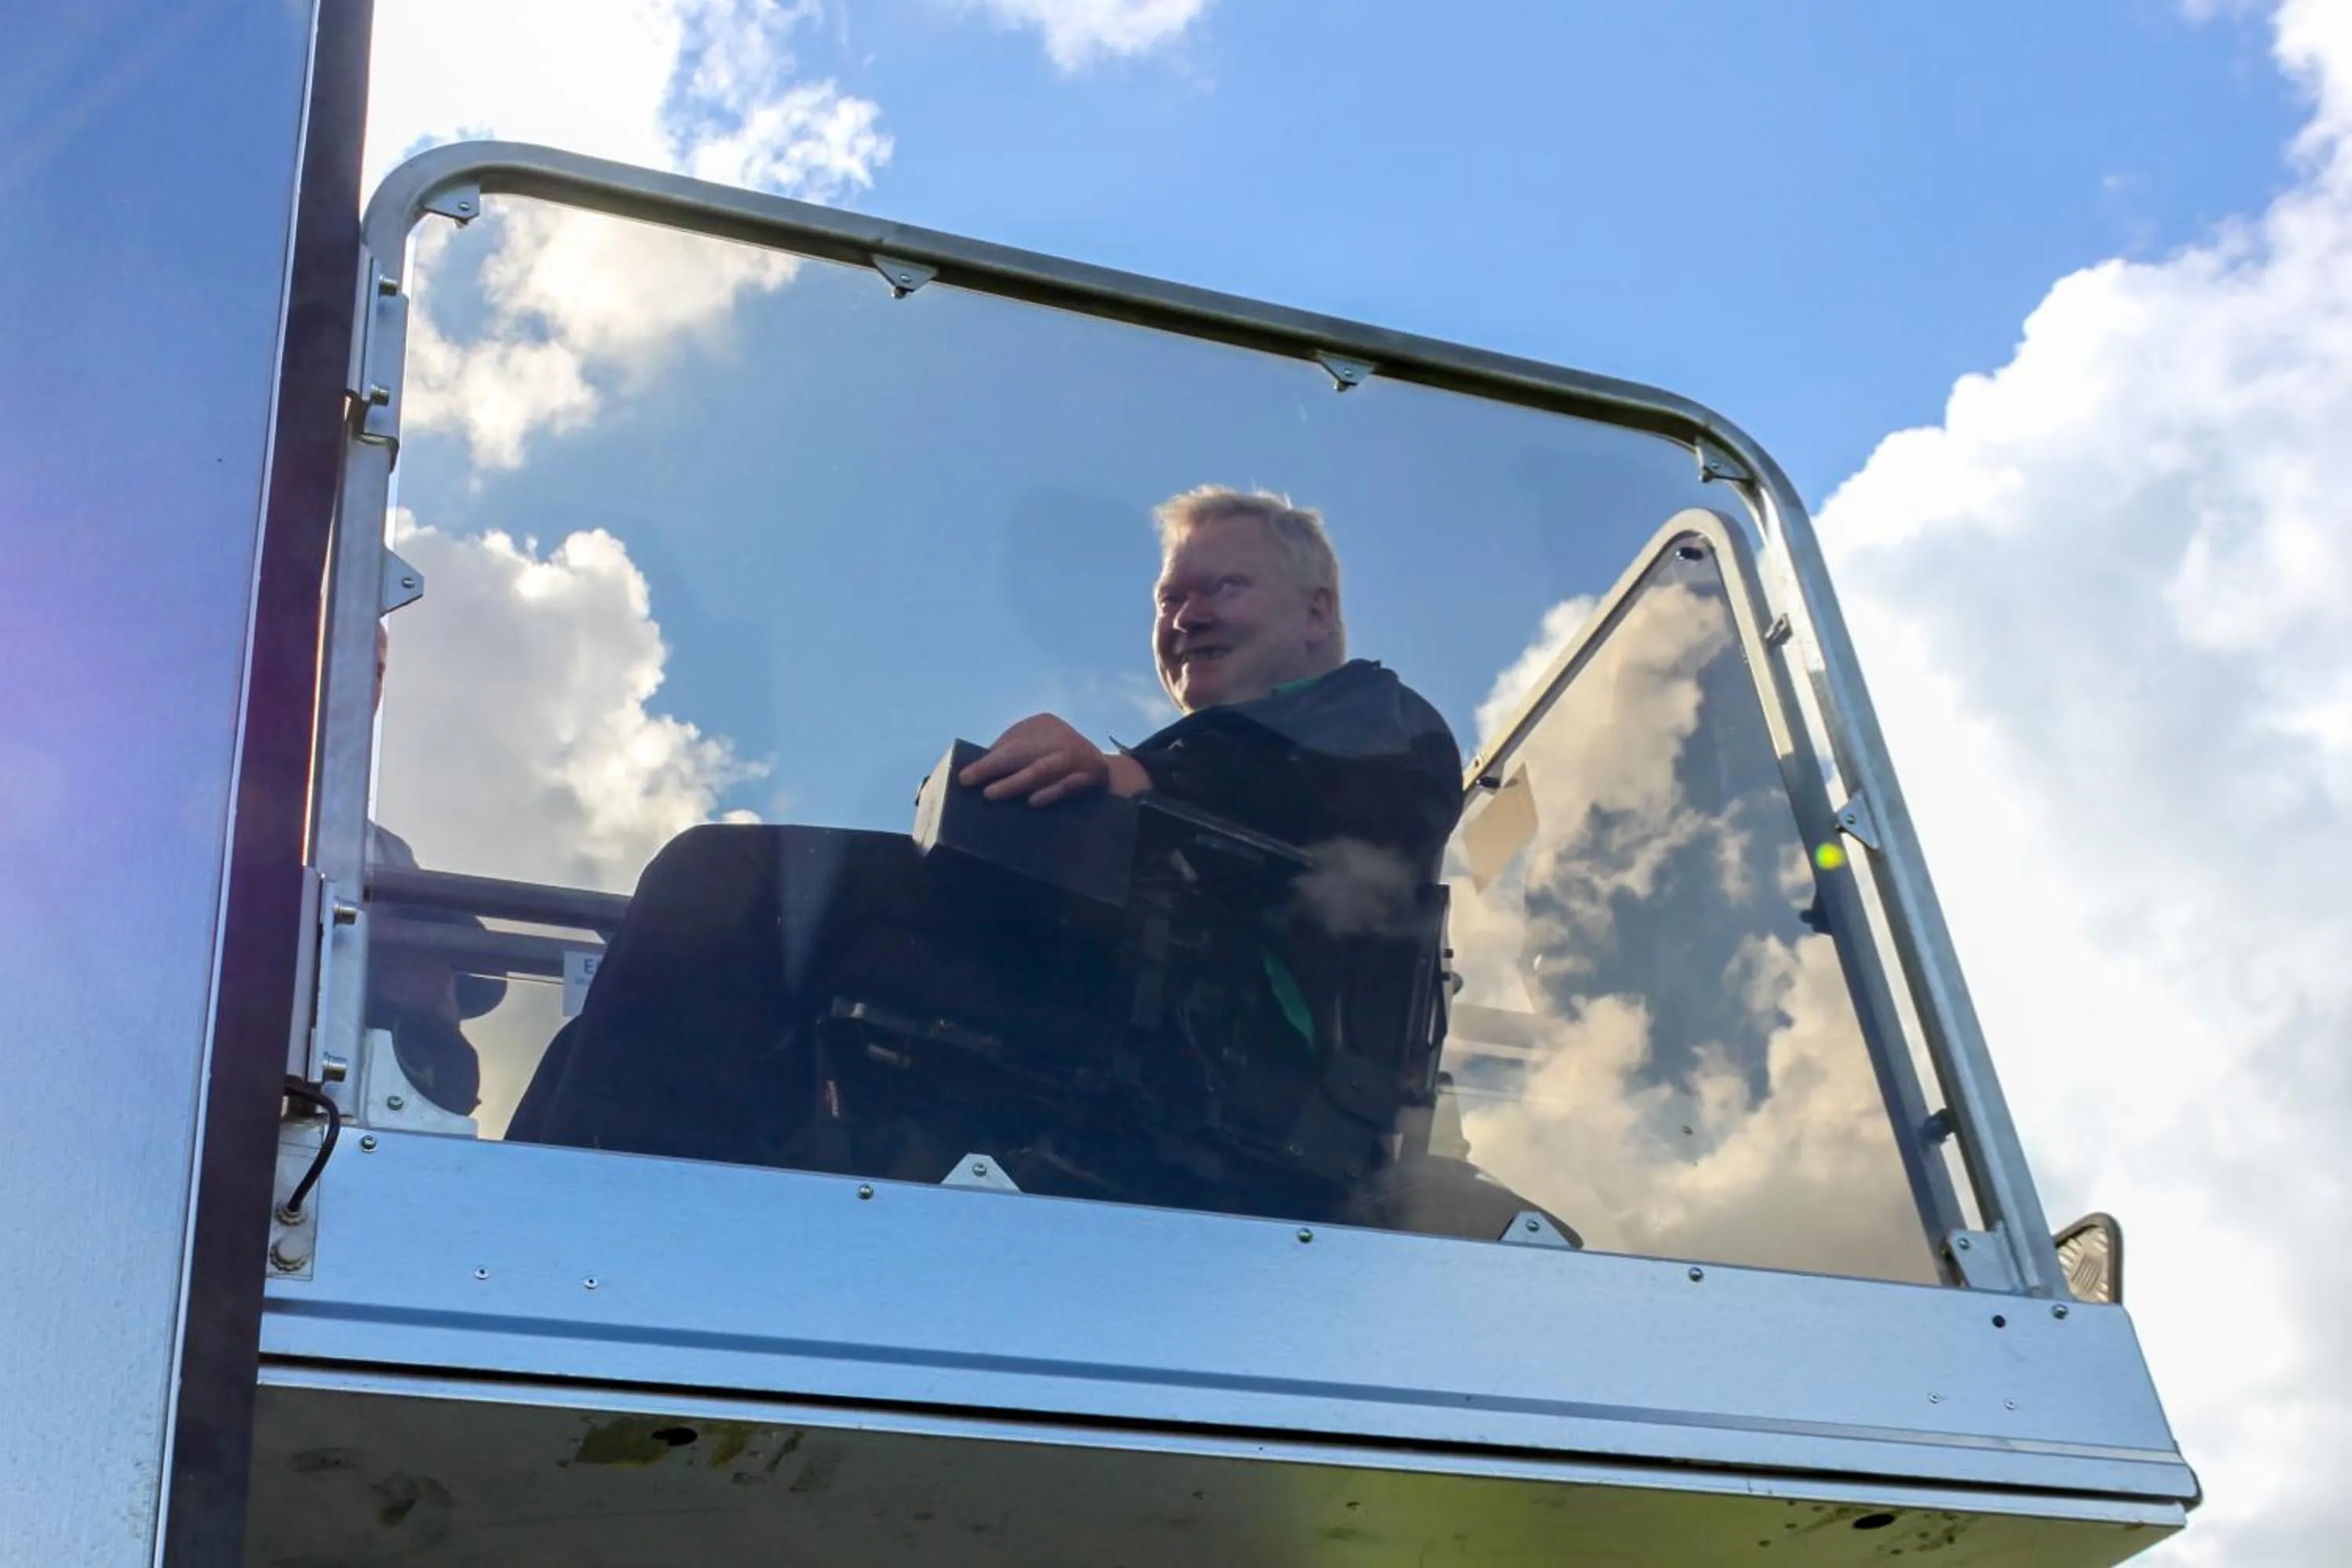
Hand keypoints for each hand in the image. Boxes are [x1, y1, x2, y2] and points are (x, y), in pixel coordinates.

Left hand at [961, 713, 1150, 805]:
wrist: (1107, 773)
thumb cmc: (1057, 764)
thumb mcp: (1034, 751)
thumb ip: (1009, 758)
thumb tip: (973, 774)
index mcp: (1043, 725)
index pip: (1010, 744)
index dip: (987, 761)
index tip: (964, 778)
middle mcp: (1061, 736)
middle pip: (1023, 753)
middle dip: (995, 769)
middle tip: (973, 785)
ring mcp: (1079, 755)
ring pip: (1043, 769)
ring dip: (1016, 783)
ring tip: (992, 795)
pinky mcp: (1094, 775)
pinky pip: (1069, 785)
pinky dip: (1050, 793)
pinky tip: (1032, 802)